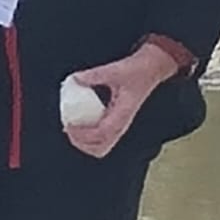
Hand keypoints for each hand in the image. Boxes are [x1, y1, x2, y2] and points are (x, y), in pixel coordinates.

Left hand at [63, 43, 178, 158]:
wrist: (150, 69)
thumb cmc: (136, 71)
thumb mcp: (115, 70)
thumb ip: (94, 75)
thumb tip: (74, 79)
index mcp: (123, 114)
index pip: (102, 134)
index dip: (83, 134)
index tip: (69, 124)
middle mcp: (121, 124)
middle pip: (100, 149)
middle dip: (81, 143)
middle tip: (68, 129)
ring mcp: (119, 126)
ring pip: (101, 147)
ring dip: (84, 143)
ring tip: (72, 130)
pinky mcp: (116, 123)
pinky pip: (101, 138)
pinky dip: (88, 137)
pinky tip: (79, 124)